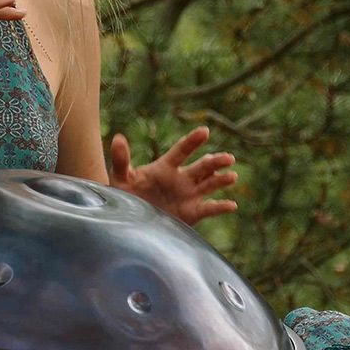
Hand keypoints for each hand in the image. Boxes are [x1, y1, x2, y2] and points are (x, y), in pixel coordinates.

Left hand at [109, 126, 237, 224]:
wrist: (130, 218)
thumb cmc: (126, 194)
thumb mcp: (121, 177)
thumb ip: (121, 159)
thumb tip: (118, 138)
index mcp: (166, 167)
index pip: (181, 151)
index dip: (192, 141)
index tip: (204, 131)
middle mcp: (181, 179)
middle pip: (202, 167)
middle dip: (216, 162)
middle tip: (228, 158)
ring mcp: (189, 195)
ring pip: (210, 184)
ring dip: (222, 180)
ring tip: (232, 176)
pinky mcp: (192, 212)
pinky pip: (209, 208)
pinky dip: (220, 207)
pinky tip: (231, 205)